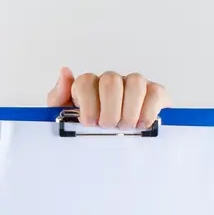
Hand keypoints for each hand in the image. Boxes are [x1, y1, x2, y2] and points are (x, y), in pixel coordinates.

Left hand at [45, 67, 170, 129]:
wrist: (114, 143)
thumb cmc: (88, 129)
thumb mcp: (64, 117)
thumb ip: (58, 97)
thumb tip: (65, 72)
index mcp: (87, 85)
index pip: (85, 81)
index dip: (88, 103)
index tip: (89, 123)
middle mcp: (110, 81)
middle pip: (111, 81)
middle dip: (109, 109)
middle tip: (108, 126)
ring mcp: (133, 84)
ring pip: (135, 82)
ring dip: (129, 110)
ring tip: (125, 127)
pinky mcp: (154, 92)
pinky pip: (155, 92)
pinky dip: (148, 111)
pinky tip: (141, 125)